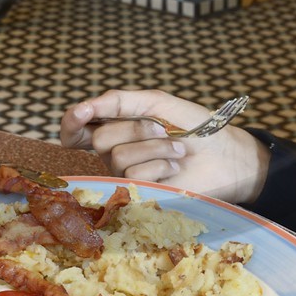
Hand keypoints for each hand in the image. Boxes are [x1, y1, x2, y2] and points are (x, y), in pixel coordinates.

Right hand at [60, 89, 269, 203]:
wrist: (224, 154)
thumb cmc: (193, 126)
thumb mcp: (156, 102)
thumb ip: (119, 101)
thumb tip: (84, 105)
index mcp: (114, 127)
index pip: (76, 128)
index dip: (72, 121)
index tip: (82, 113)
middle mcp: (113, 153)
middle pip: (100, 139)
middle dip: (136, 129)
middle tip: (164, 129)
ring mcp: (125, 176)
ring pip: (119, 157)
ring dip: (155, 148)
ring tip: (176, 150)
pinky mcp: (140, 194)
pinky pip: (135, 175)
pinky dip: (160, 166)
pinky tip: (175, 169)